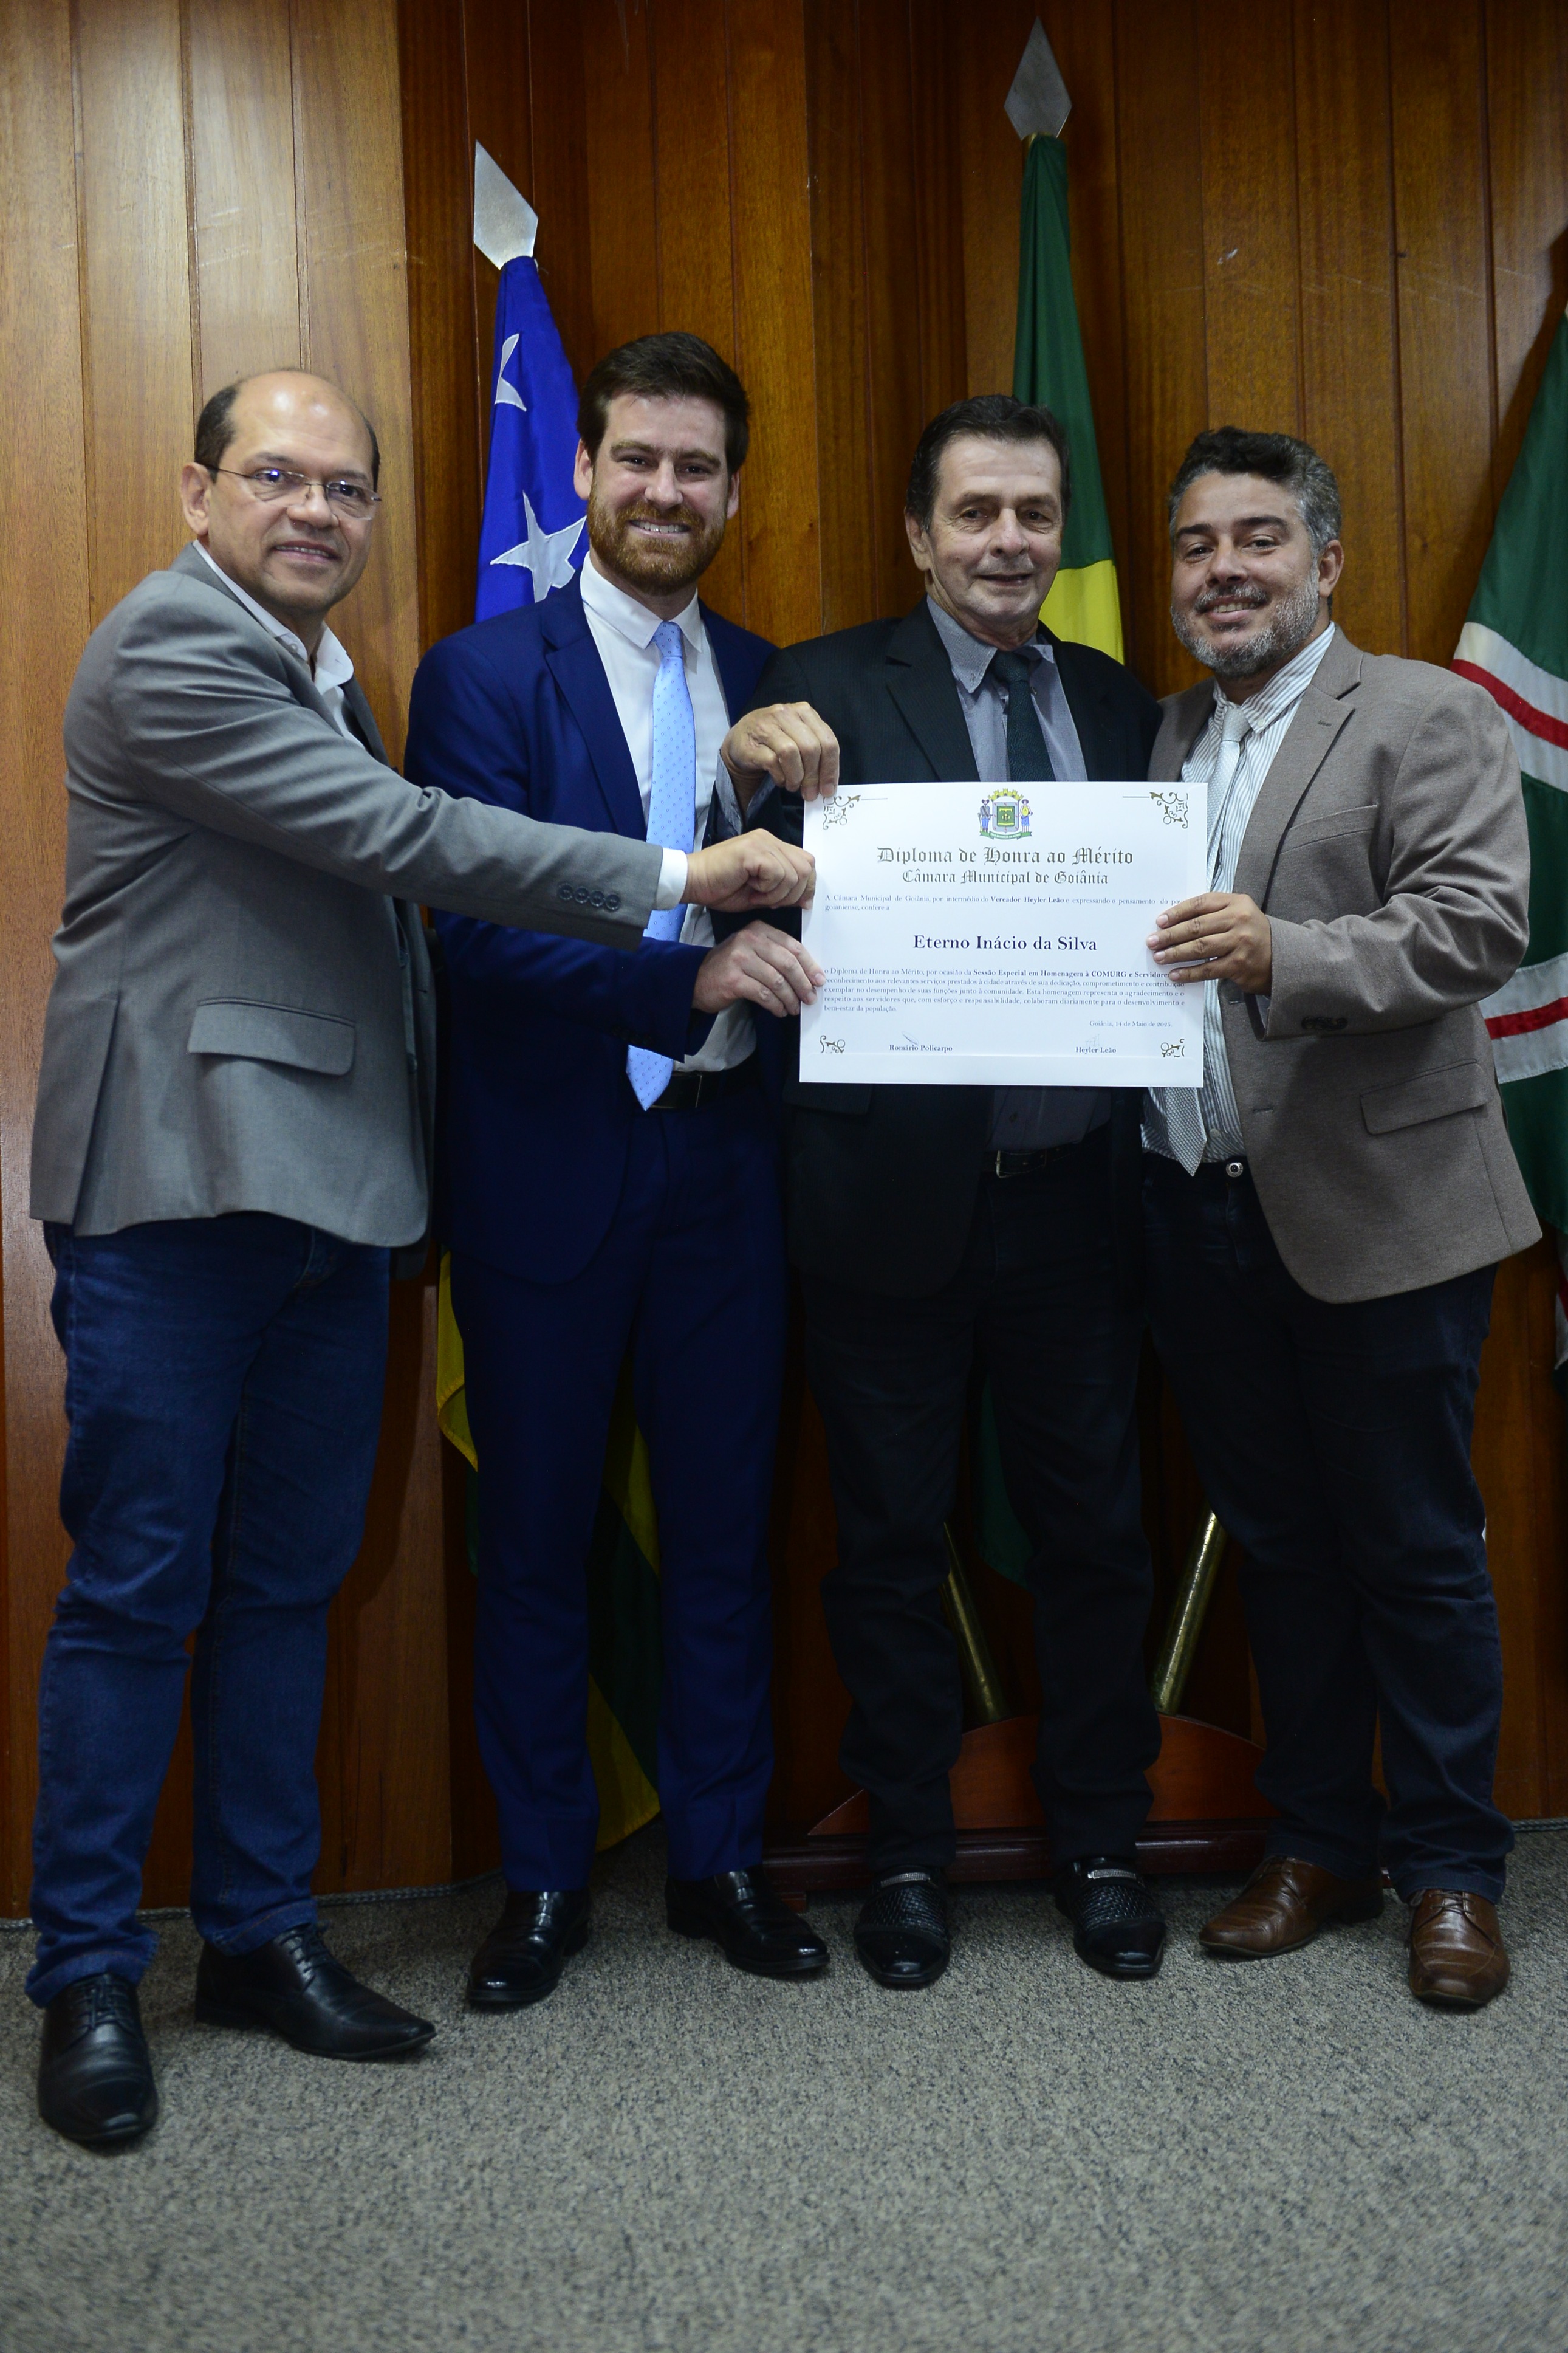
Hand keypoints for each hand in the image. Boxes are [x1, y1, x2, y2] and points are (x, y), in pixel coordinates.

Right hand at [683, 833, 814, 910]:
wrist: (692, 882)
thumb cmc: (721, 888)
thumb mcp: (761, 893)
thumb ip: (784, 892)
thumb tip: (807, 900)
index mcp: (772, 846)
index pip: (807, 862)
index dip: (807, 886)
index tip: (799, 904)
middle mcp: (769, 839)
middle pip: (806, 867)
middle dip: (794, 893)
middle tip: (770, 901)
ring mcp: (761, 842)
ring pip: (793, 873)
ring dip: (777, 894)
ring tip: (757, 895)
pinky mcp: (753, 851)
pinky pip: (777, 874)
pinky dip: (767, 890)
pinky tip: (751, 890)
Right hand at [692, 923, 824, 1017]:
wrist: (696, 979)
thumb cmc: (731, 967)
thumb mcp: (754, 952)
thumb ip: (777, 955)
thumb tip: (809, 975)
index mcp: (758, 930)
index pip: (792, 946)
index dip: (809, 965)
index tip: (820, 980)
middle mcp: (749, 939)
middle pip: (787, 963)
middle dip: (803, 984)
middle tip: (810, 998)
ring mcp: (739, 958)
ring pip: (777, 981)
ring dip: (790, 998)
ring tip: (794, 1008)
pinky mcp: (733, 979)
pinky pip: (764, 994)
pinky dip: (775, 1005)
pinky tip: (779, 1011)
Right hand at [720, 702, 840, 805]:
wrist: (741, 740)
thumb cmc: (775, 742)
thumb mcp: (799, 739)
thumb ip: (816, 754)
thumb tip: (828, 785)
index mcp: (804, 712)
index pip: (827, 740)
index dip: (831, 768)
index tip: (828, 789)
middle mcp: (786, 714)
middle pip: (811, 748)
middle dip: (814, 776)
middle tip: (810, 793)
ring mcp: (766, 726)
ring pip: (792, 753)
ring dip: (796, 777)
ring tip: (793, 785)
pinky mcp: (752, 743)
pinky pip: (772, 762)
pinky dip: (780, 776)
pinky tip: (781, 780)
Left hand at [1150, 891, 1272, 991]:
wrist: (1282, 956)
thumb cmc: (1250, 933)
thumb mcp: (1237, 913)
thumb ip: (1211, 913)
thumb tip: (1172, 923)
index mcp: (1236, 902)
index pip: (1200, 903)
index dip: (1177, 912)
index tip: (1159, 921)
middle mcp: (1239, 920)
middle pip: (1197, 926)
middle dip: (1170, 935)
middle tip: (1152, 941)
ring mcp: (1240, 943)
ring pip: (1200, 947)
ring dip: (1175, 953)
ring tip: (1159, 957)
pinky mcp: (1239, 965)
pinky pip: (1208, 969)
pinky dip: (1189, 973)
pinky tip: (1174, 974)